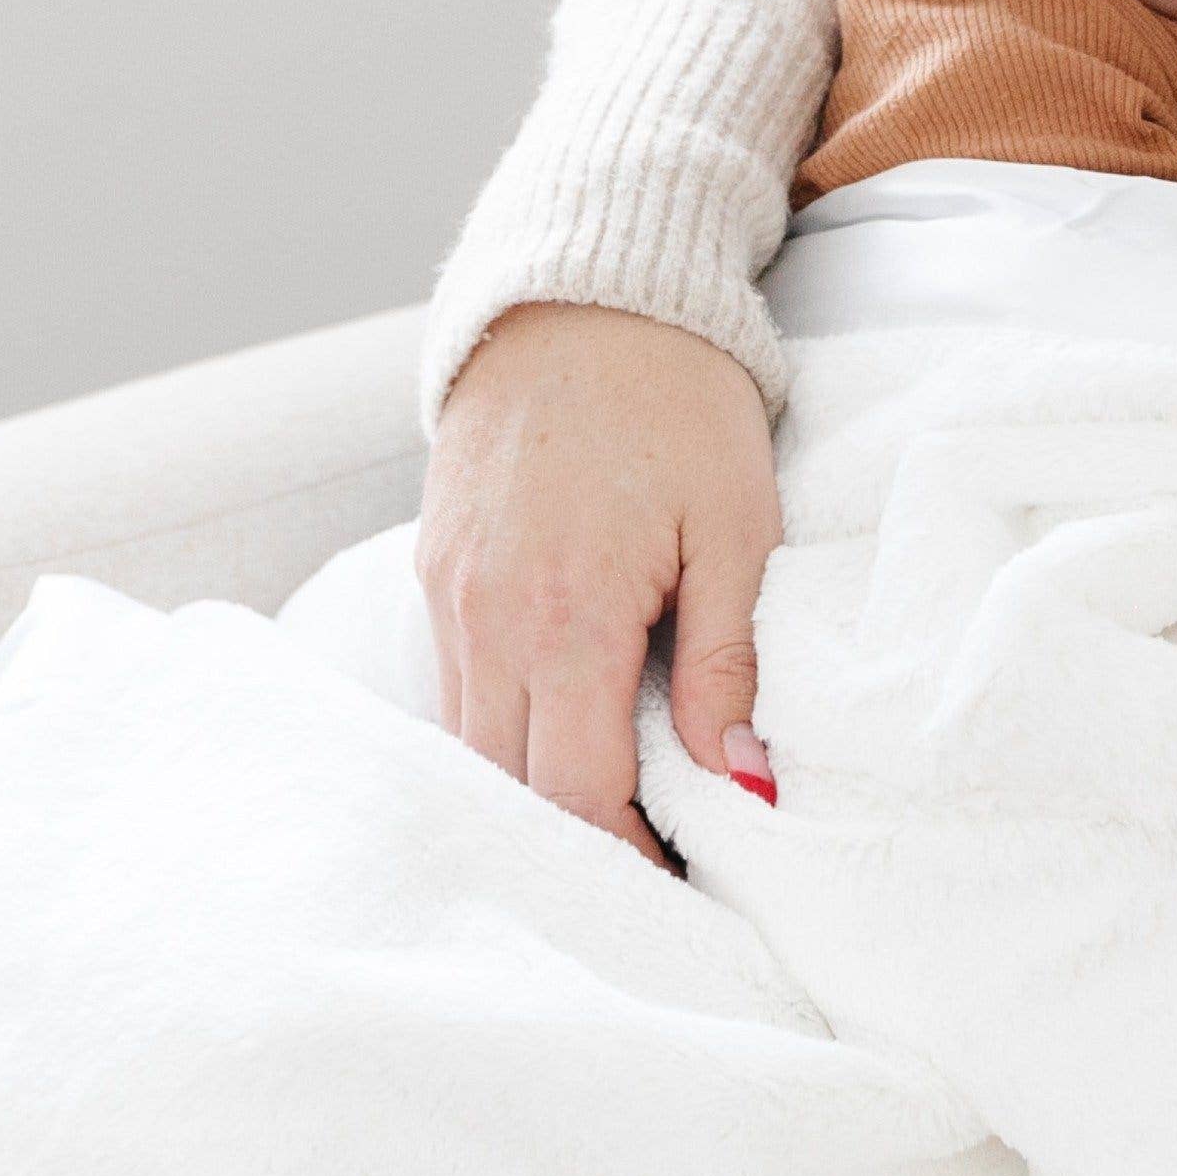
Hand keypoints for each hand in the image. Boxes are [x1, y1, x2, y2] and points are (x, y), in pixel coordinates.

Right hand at [417, 304, 780, 863]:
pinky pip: (455, 686)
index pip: (574, 795)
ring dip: (530, 791)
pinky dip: (501, 730)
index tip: (679, 887)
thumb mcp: (735, 525)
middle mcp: (485, 617)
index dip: (624, 858)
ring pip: (469, 744)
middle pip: (508, 788)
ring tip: (607, 818)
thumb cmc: (677, 399)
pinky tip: (557, 737)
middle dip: (572, 842)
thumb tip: (742, 782)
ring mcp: (447, 594)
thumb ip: (732, 661)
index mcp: (566, 615)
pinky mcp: (434, 569)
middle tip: (648, 874)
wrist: (585, 289)